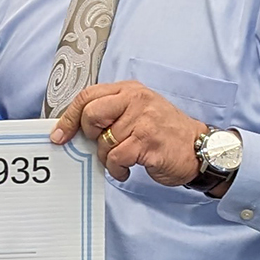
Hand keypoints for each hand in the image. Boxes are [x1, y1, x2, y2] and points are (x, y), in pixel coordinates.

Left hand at [49, 81, 206, 187]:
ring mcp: (143, 120)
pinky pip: (116, 158)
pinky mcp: (148, 142)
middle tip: (102, 145)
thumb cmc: (164, 132)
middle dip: (89, 136)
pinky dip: (117, 169)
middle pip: (90, 115)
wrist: (199, 148)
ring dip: (107, 158)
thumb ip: (109, 112)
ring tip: (122, 159)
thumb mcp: (138, 111)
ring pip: (103, 142)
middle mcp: (136, 100)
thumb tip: (72, 128)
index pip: (87, 96)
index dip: (69, 117)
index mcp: (129, 90)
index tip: (59, 134)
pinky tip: (126, 169)